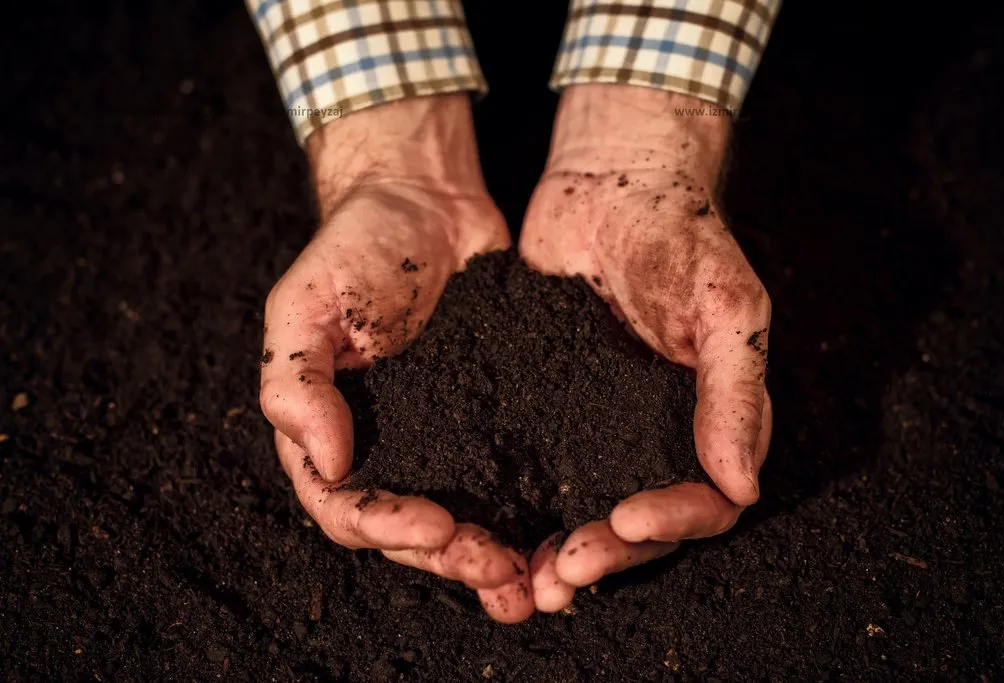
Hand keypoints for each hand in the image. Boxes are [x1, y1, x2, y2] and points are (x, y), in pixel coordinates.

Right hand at [260, 95, 532, 622]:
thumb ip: (298, 383)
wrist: (426, 205)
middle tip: (500, 571)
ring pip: (464, 522)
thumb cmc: (353, 249)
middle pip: (411, 533)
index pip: (347, 508)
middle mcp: (387, 452)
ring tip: (535, 584)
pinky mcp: (495, 423)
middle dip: (452, 558)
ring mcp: (444, 442)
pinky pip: (510, 480)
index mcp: (332, 435)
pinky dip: (530, 516)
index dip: (387, 528)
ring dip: (494, 560)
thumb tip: (328, 463)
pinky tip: (561, 535)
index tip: (436, 525)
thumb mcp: (305, 305)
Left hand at [520, 85, 772, 611]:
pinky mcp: (546, 407)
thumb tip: (744, 486)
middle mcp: (655, 436)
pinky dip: (516, 508)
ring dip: (556, 551)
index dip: (671, 522)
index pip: (707, 502)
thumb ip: (737, 392)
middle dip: (604, 556)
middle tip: (556, 576)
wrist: (611, 179)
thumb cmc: (683, 233)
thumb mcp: (726, 304)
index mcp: (710, 421)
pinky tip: (484, 527)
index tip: (623, 517)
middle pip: (641, 525)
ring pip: (584, 510)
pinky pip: (534, 470)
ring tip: (519, 580)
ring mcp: (599, 426)